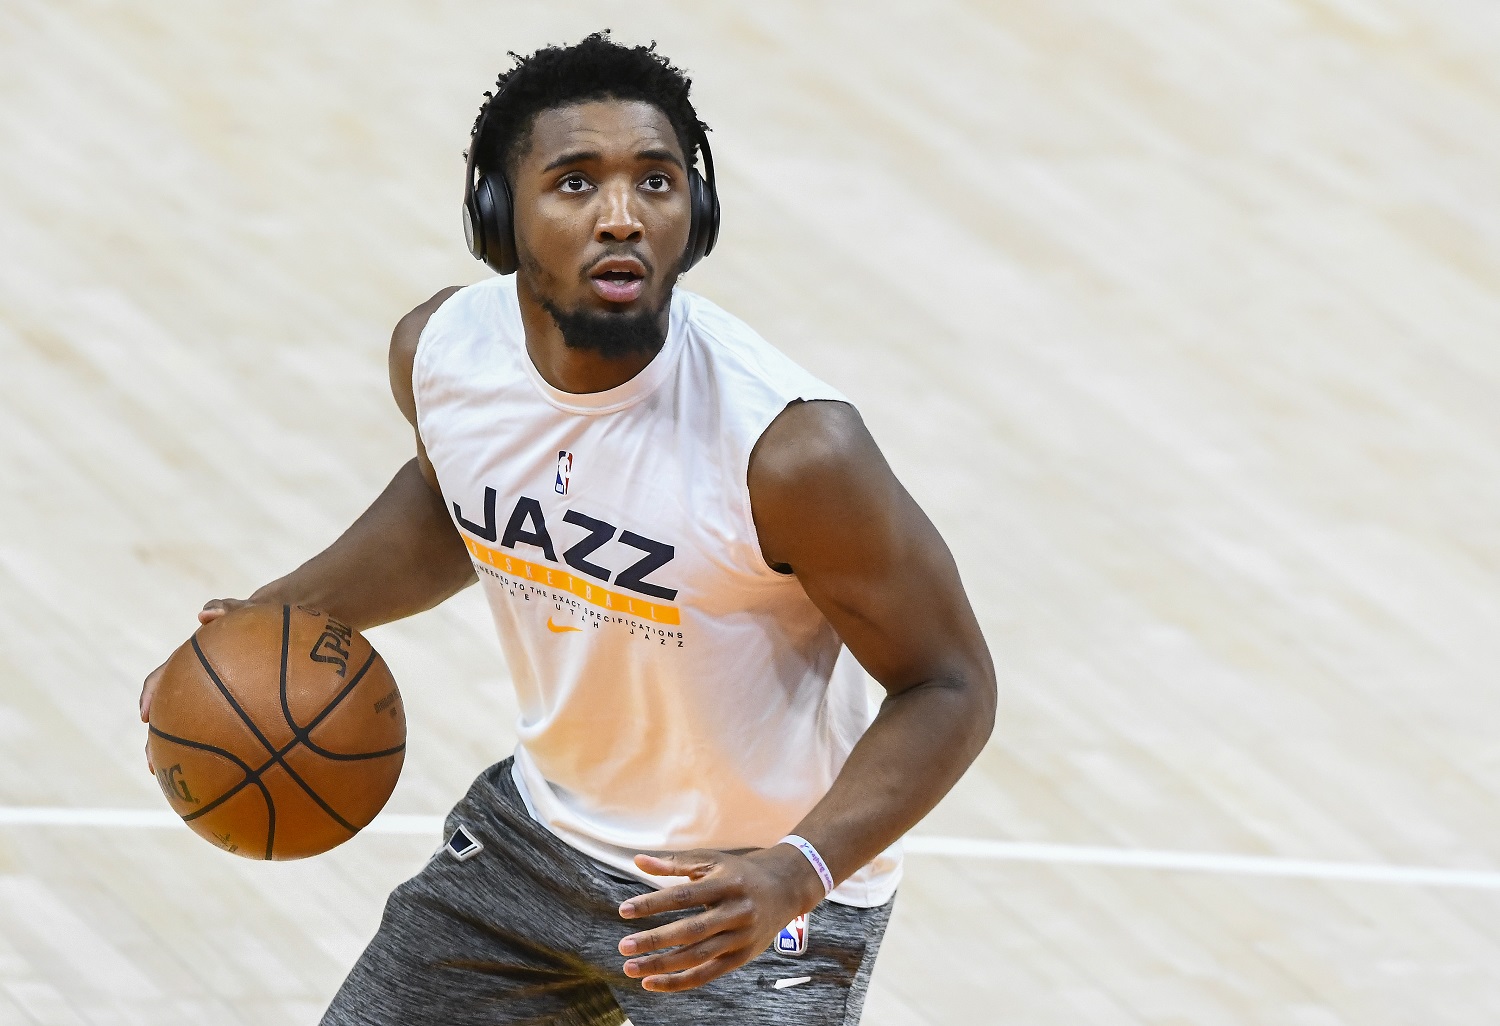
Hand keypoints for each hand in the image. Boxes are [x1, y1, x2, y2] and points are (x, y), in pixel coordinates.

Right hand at [141, 598, 249, 772]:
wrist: (287, 626)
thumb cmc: (264, 619)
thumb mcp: (249, 612)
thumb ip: (229, 608)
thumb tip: (205, 614)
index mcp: (196, 662)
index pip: (165, 677)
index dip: (151, 695)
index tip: (145, 715)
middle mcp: (202, 684)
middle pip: (173, 712)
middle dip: (159, 739)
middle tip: (153, 764)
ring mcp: (219, 699)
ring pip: (196, 729)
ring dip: (184, 754)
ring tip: (181, 782)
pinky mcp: (240, 712)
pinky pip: (230, 735)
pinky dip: (226, 755)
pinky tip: (238, 777)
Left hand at [617, 844, 825, 991]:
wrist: (785, 888)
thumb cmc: (739, 872)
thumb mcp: (711, 862)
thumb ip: (674, 864)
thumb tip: (637, 860)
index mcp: (725, 884)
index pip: (683, 896)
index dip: (652, 904)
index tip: (624, 910)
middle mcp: (735, 912)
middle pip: (690, 931)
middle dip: (654, 941)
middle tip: (624, 946)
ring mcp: (740, 937)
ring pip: (697, 957)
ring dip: (662, 965)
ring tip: (631, 968)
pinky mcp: (742, 957)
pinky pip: (708, 974)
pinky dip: (679, 982)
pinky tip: (653, 982)